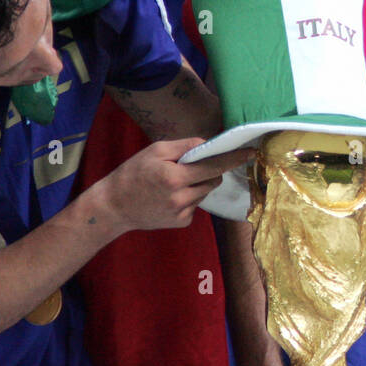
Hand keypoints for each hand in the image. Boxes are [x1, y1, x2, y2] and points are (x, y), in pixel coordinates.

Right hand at [89, 138, 254, 234]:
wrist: (114, 206)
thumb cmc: (133, 173)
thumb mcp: (155, 150)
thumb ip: (185, 146)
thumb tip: (209, 143)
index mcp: (175, 177)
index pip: (213, 165)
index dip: (234, 158)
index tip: (251, 152)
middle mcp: (181, 197)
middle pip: (213, 180)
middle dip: (210, 171)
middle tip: (190, 167)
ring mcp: (182, 212)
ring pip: (205, 193)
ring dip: (198, 185)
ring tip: (173, 183)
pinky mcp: (182, 222)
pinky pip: (196, 205)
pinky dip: (190, 198)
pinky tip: (170, 197)